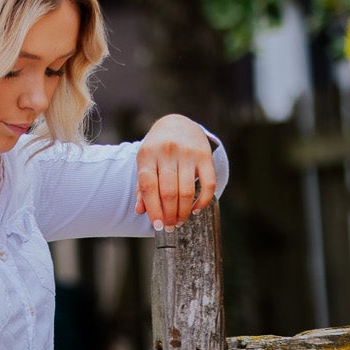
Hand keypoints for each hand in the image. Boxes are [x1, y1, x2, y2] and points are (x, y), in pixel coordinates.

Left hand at [135, 114, 217, 230]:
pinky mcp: (205, 156)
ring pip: (186, 191)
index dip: (153, 209)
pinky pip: (208, 184)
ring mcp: (187, 153)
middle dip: (169, 214)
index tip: (158, 226)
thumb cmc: (158, 150)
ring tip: (179, 221)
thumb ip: (142, 187)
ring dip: (183, 212)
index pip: (149, 186)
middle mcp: (167, 152)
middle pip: (169, 192)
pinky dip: (202, 201)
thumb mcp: (145, 163)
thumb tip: (141, 210)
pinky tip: (196, 210)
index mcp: (148, 154)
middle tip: (170, 226)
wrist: (178, 124)